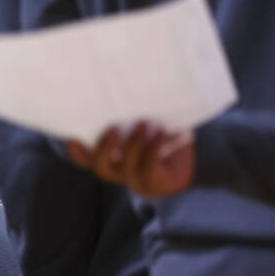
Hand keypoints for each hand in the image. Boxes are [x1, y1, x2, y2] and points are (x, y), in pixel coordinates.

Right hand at [67, 121, 195, 198]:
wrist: (201, 155)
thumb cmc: (167, 133)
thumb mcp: (146, 125)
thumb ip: (130, 118)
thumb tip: (118, 91)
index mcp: (114, 161)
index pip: (89, 161)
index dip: (79, 153)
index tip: (73, 138)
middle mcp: (122, 174)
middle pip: (102, 169)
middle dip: (104, 150)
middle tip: (113, 129)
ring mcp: (139, 182)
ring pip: (126, 169)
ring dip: (133, 145)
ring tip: (145, 124)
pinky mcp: (157, 184)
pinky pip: (150, 168)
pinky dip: (153, 149)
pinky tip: (161, 133)